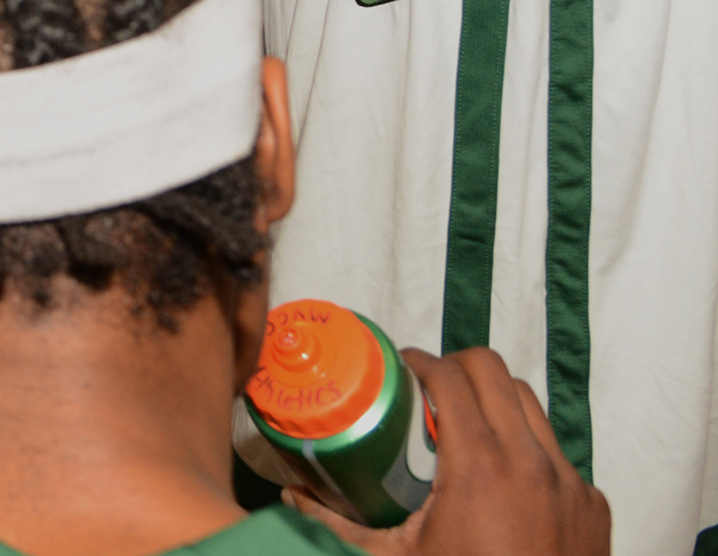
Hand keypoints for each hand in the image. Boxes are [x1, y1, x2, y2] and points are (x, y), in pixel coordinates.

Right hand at [286, 348, 607, 555]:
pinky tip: (507, 484)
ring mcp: (569, 482)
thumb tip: (291, 494)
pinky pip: (558, 456)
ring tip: (468, 423)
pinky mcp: (593, 504)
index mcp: (479, 465)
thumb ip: (338, 523)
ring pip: (531, 406)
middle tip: (430, 387)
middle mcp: (530, 461)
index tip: (402, 366)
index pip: (450, 376)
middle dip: (457, 367)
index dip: (420, 361)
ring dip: (496, 401)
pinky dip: (528, 453)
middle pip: (494, 370)